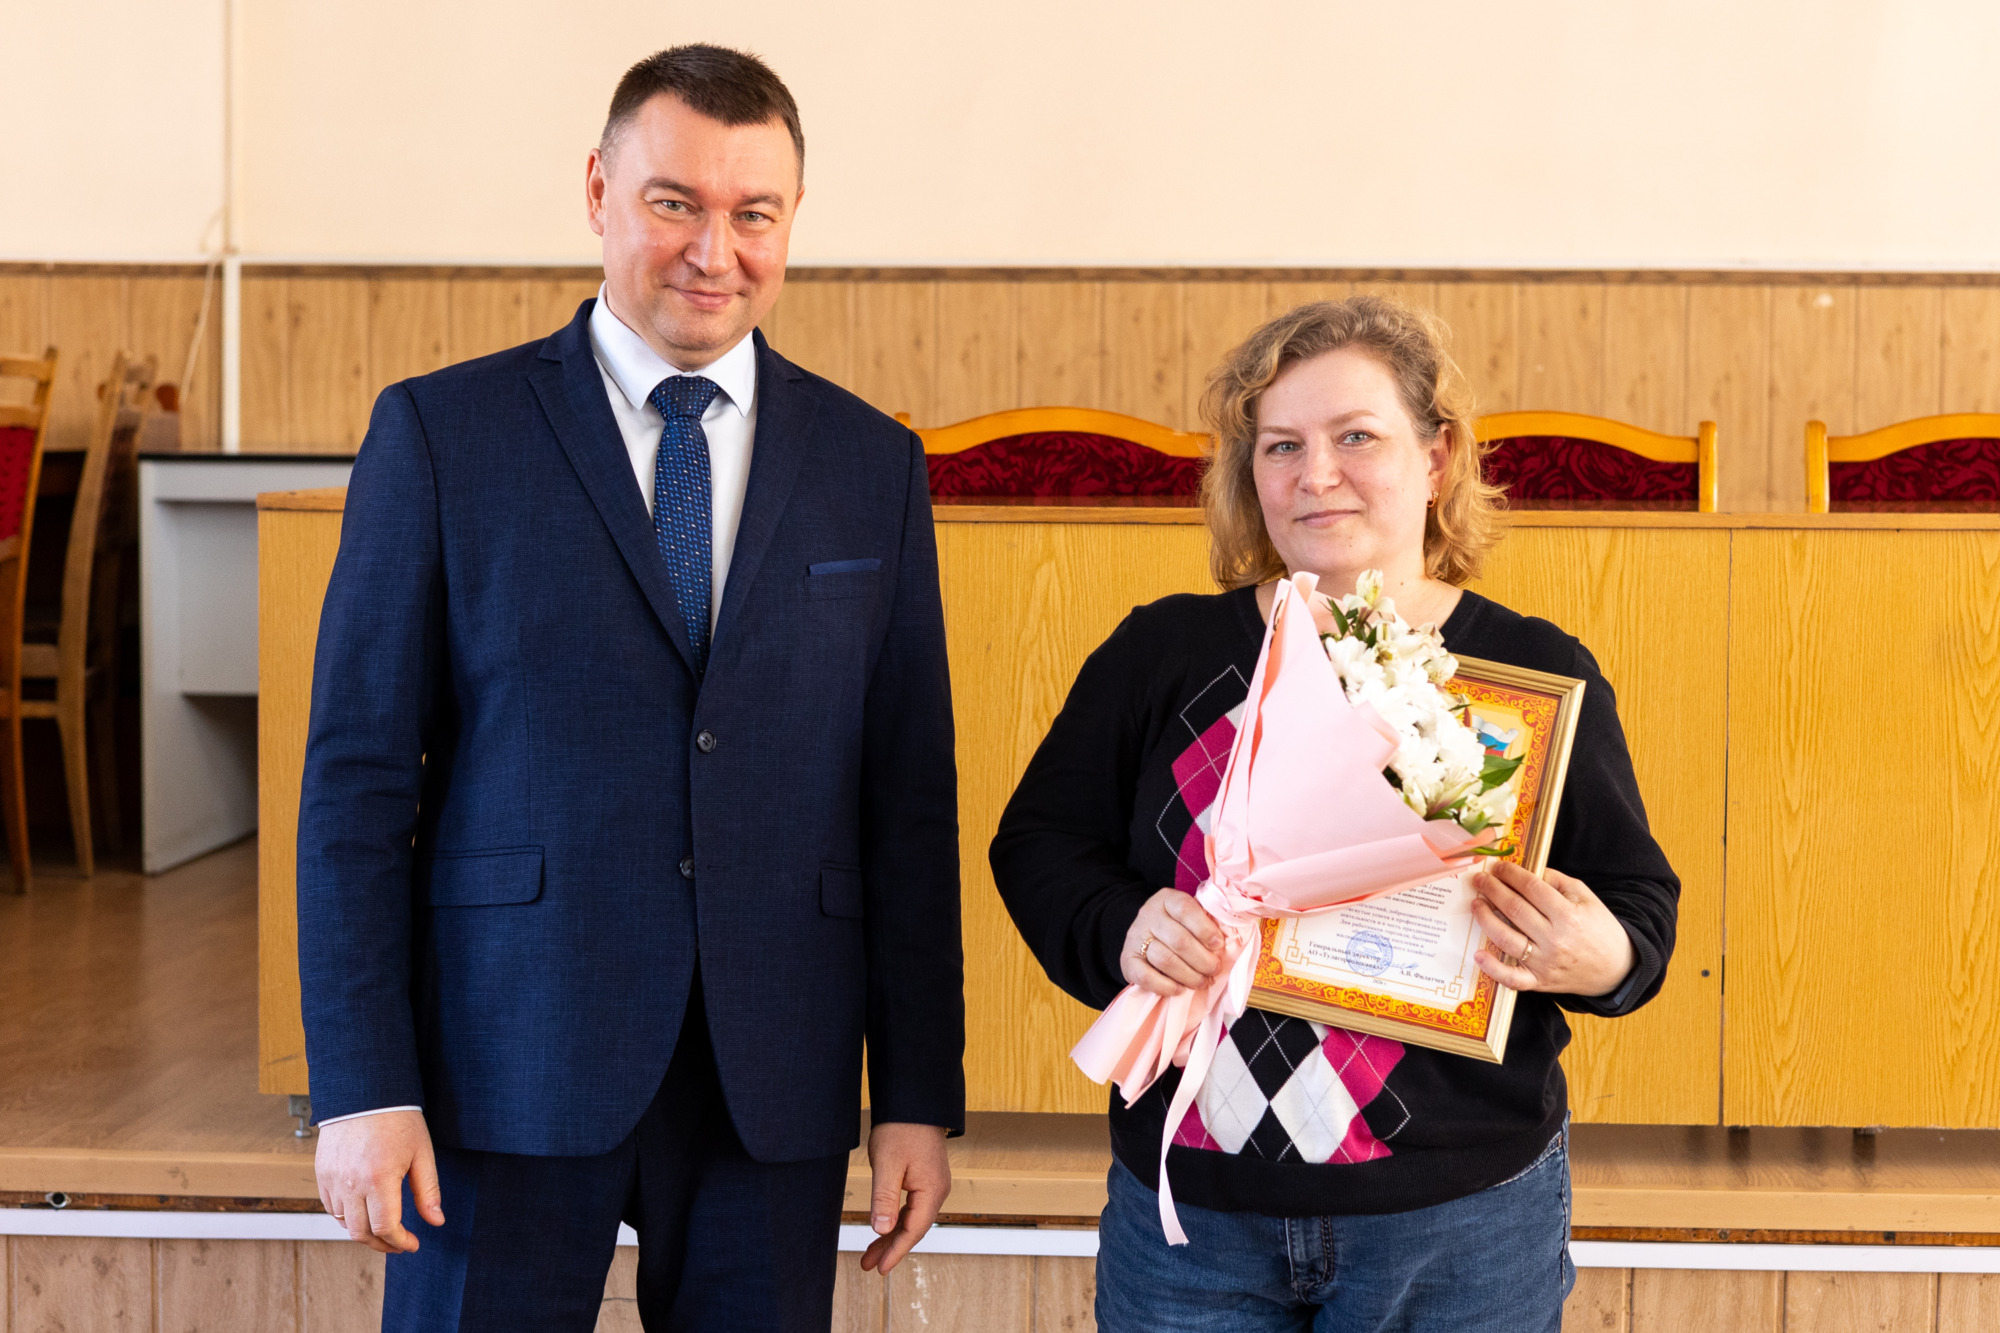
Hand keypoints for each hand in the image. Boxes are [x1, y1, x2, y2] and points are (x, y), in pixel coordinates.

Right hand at [314, 1109, 444, 1253]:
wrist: (366, 1092)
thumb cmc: (398, 1119)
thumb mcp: (422, 1153)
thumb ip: (428, 1191)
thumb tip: (436, 1221)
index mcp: (379, 1179)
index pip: (386, 1228)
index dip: (400, 1242)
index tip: (412, 1244)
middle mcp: (351, 1183)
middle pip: (361, 1232)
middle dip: (382, 1244)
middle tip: (398, 1242)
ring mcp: (332, 1178)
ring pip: (343, 1223)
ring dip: (363, 1231)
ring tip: (382, 1227)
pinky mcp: (321, 1172)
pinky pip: (331, 1207)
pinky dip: (346, 1216)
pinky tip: (363, 1210)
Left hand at [860, 1121, 949, 1273]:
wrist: (912, 1100)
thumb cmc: (902, 1128)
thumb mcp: (888, 1164)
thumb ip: (884, 1198)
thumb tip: (882, 1230)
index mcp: (932, 1190)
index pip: (914, 1230)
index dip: (896, 1251)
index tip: (880, 1268)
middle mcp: (937, 1190)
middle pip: (914, 1228)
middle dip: (891, 1248)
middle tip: (868, 1265)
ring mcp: (932, 1184)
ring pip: (912, 1219)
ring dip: (892, 1236)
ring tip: (871, 1253)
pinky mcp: (925, 1177)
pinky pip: (912, 1207)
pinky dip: (896, 1220)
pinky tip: (884, 1227)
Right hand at [1121, 888, 1224, 996]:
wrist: (1145, 934)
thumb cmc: (1177, 926)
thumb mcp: (1190, 915)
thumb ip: (1206, 924)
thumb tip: (1227, 946)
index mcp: (1167, 899)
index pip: (1186, 909)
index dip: (1205, 929)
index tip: (1219, 945)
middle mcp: (1149, 915)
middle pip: (1179, 940)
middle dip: (1202, 960)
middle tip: (1214, 970)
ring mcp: (1136, 938)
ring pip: (1164, 959)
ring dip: (1188, 976)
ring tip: (1201, 982)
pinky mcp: (1127, 960)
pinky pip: (1145, 976)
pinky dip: (1165, 986)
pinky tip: (1179, 990)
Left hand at [1471, 862, 1634, 997]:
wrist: (1617, 968)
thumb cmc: (1599, 928)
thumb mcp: (1586, 898)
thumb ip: (1557, 881)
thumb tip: (1526, 870)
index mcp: (1568, 915)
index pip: (1531, 888)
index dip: (1511, 874)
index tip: (1498, 867)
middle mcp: (1555, 940)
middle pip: (1515, 909)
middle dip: (1492, 890)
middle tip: (1479, 880)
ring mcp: (1545, 963)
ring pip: (1506, 939)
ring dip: (1486, 919)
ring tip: (1476, 903)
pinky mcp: (1540, 982)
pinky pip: (1512, 978)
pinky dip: (1493, 968)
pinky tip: (1479, 954)